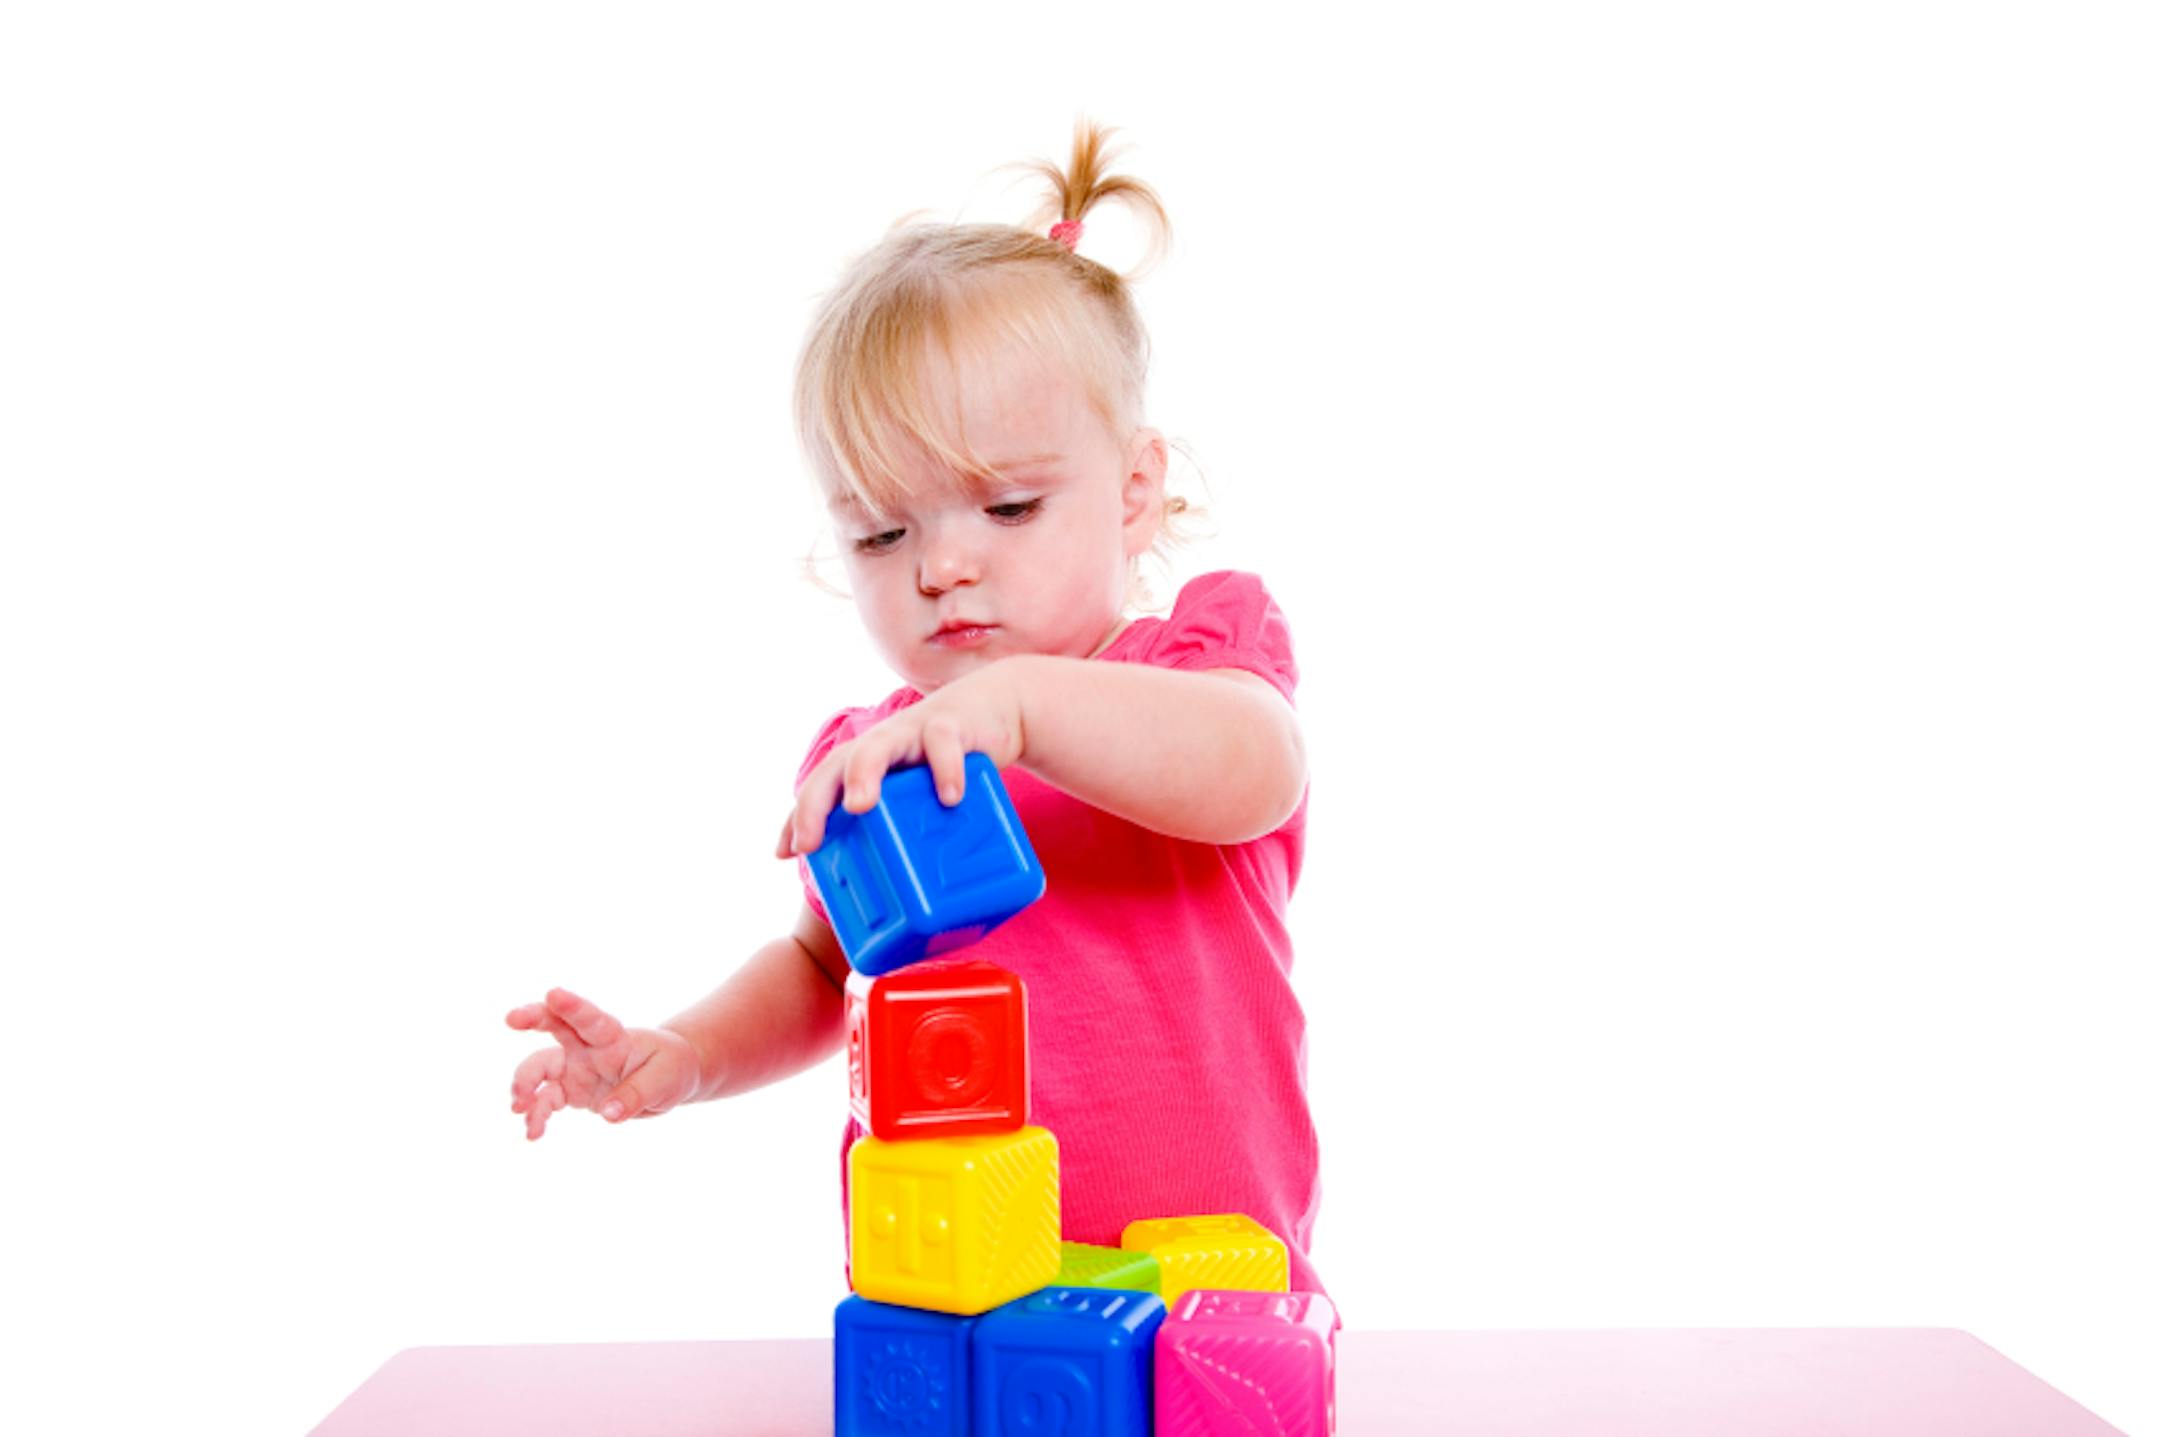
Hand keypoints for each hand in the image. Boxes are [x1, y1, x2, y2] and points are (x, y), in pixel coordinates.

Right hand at [505, 988, 701, 1139]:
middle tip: (511, 1018)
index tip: (552, 994)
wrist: (668, 1077)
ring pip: (541, 1068)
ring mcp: (576, 1067)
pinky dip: (536, 1115)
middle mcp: (588, 1047)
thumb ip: (636, 1094)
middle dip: (532, 1017)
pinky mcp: (571, 1090)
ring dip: (525, 1084)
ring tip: (519, 1109)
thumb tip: (608, 1114)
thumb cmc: (670, 1067)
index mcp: (614, 1036)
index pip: (592, 1019)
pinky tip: (533, 1133)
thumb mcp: (664, 1080)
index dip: (572, 1007)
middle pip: (556, 1026)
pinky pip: (546, 1100)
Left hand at [779, 660, 1030, 857]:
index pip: (819, 789)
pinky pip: (942, 745)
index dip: (798, 819)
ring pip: (876, 748)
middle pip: (834, 768)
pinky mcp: (949, 726)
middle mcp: (879, 748)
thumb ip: (912, 834)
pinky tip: (950, 798)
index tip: (786, 853)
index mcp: (866, 766)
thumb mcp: (925, 798)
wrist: (994, 709)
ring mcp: (911, 733)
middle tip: (810, 842)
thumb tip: (918, 905)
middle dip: (815, 804)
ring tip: (859, 806)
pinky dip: (946, 770)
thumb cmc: (948, 764)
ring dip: (863, 775)